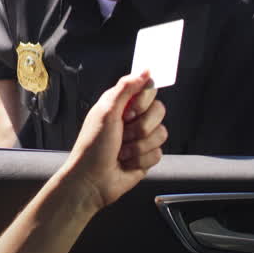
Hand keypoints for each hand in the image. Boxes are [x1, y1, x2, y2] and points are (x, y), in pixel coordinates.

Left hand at [63, 71, 166, 212]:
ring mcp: (141, 138)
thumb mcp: (106, 111)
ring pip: (161, 133)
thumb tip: (145, 70)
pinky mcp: (146, 156)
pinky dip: (141, 159)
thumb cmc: (93, 146)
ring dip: (139, 146)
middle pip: (159, 110)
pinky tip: (126, 162)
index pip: (148, 90)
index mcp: (122, 104)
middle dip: (141, 126)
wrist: (92, 181)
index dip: (143, 101)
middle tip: (123, 133)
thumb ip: (126, 88)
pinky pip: (158, 153)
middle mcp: (133, 119)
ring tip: (122, 151)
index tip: (131, 111)